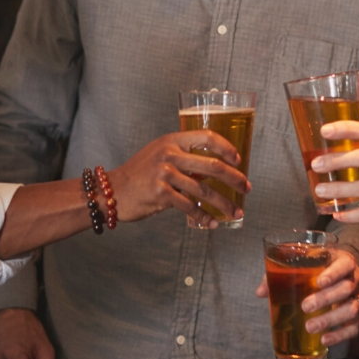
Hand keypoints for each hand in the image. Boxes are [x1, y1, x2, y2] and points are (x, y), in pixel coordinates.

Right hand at [109, 131, 249, 228]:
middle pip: (212, 165)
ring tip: (236, 211)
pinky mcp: (160, 194)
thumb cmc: (139, 173)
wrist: (112, 190)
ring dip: (224, 203)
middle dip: (234, 178)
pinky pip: (189, 206)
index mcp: (172, 140)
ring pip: (204, 189)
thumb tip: (213, 169)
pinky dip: (203, 217)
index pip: (206, 136)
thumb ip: (183, 157)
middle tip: (246, 188)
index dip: (226, 147)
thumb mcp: (160, 154)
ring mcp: (164, 174)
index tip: (239, 160)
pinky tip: (212, 222)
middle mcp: (169, 154)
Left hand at [253, 249, 358, 346]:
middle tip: (305, 307)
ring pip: (352, 309)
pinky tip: (324, 340)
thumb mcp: (309, 262)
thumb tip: (260, 292)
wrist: (349, 274)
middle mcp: (357, 278)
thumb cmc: (323, 267)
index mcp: (344, 261)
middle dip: (326, 299)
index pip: (345, 265)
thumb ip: (283, 272)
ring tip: (310, 327)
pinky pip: (355, 327)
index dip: (333, 273)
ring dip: (331, 319)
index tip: (319, 282)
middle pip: (346, 288)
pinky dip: (340, 335)